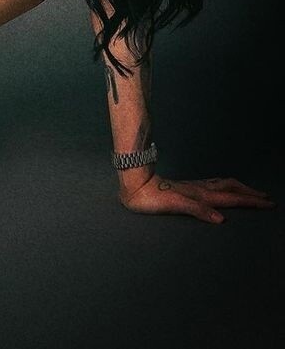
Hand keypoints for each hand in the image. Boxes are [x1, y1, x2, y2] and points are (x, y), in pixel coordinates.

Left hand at [120, 173, 276, 222]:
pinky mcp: (187, 187)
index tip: (268, 203)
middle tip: (267, 198)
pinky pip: (214, 185)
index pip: (232, 198)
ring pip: (223, 185)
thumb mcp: (175, 206)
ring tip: (250, 192)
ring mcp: (194, 187)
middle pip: (231, 188)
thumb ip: (199, 211)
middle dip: (250, 193)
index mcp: (201, 195)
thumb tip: (221, 219)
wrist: (135, 186)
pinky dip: (226, 187)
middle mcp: (200, 189)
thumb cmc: (153, 199)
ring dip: (239, 188)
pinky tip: (223, 190)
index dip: (251, 201)